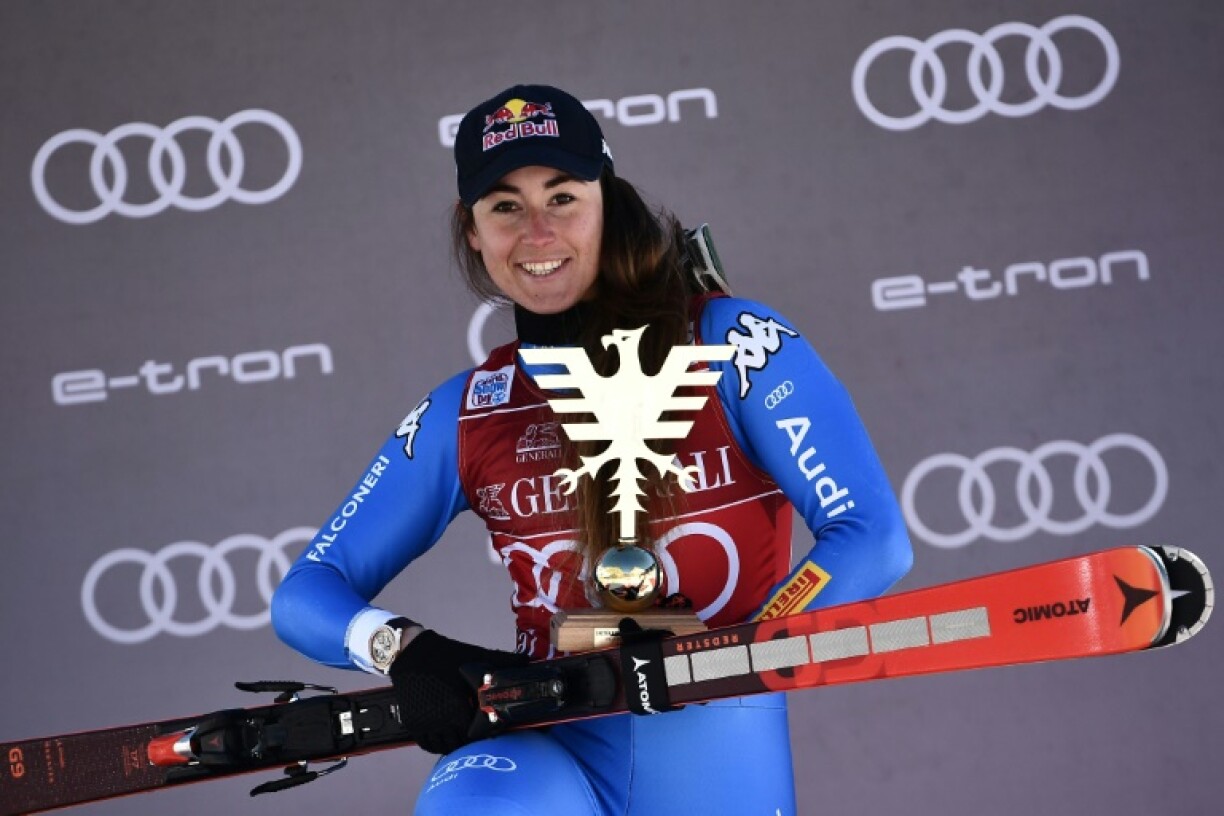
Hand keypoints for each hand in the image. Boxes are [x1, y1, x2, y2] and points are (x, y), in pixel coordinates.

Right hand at [389, 629, 528, 753]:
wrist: (412, 652)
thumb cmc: (446, 655)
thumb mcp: (476, 656)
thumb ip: (504, 661)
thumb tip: (528, 661)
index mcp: (458, 709)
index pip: (476, 734)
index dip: (485, 732)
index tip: (490, 726)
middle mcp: (440, 721)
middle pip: (460, 743)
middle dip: (470, 738)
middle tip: (477, 729)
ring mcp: (425, 724)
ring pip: (443, 746)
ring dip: (454, 744)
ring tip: (462, 734)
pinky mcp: (413, 724)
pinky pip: (427, 744)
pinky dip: (436, 744)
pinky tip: (445, 736)